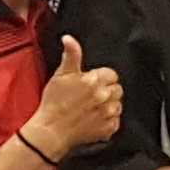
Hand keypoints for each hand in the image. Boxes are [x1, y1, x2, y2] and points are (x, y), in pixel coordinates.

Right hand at [27, 36, 122, 157]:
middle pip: (117, 89)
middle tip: (91, 96)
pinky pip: (116, 122)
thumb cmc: (53, 103)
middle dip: (107, 90)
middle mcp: (104, 96)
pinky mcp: (108, 128)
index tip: (93, 83)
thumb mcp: (61, 74)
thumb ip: (71, 54)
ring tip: (92, 108)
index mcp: (94, 80)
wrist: (50, 130)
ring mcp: (107, 113)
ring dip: (109, 105)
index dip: (102, 78)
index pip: (111, 74)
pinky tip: (94, 119)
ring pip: (118, 105)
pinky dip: (108, 121)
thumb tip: (69, 39)